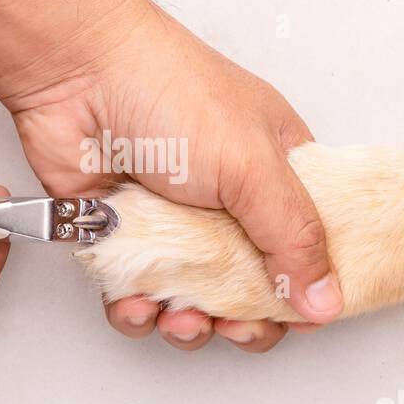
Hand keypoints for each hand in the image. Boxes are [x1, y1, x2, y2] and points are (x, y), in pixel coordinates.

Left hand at [6, 0, 342, 352]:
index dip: (308, 288)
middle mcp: (228, 201)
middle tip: (234, 327)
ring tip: (179, 319)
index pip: (308, 244)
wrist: (76, 76)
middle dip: (244, 320)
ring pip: (192, 300)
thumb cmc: (169, 92)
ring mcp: (174, 222)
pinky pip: (136, 295)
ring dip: (189, 325)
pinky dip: (136, 311)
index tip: (299, 320)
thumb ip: (293, 236)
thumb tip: (326, 300)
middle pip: (251, 286)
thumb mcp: (253, 166)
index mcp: (275, 172)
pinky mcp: (122, 238)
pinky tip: (136, 304)